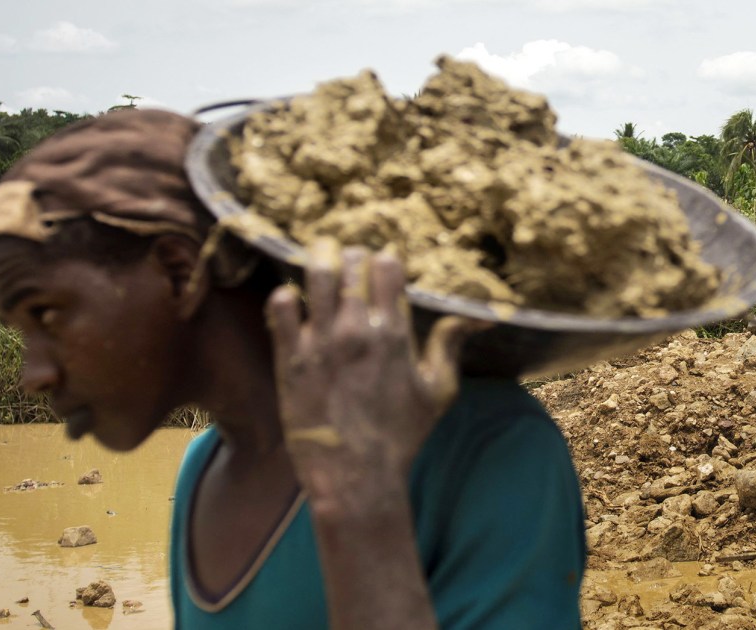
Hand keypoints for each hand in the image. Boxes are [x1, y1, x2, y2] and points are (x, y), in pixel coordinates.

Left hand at [266, 238, 488, 501]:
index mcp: (394, 332)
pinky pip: (280, 308)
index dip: (384, 259)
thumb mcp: (438, 391)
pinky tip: (291, 301)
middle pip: (350, 262)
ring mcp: (320, 342)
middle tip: (349, 263)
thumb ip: (449, 346)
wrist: (356, 477)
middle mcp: (356, 329)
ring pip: (315, 274)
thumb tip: (475, 318)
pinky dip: (286, 297)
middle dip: (352, 256)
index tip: (382, 264)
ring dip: (319, 260)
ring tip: (319, 260)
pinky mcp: (290, 358)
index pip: (387, 266)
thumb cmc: (402, 436)